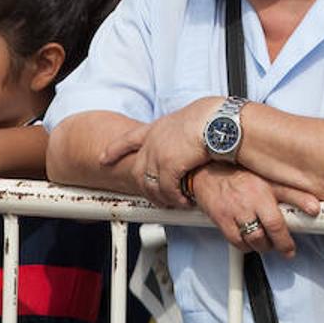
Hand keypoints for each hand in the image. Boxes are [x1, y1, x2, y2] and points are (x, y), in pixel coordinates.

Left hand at [100, 99, 215, 208]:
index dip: (114, 150)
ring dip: (163, 198)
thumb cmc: (212, 119)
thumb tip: (188, 143)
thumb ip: (180, 134)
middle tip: (158, 199)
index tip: (104, 158)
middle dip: (146, 189)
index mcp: (157, 127)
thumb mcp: (188, 121)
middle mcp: (153, 141)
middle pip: (138, 171)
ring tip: (175, 203)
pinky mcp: (168, 166)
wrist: (219, 120)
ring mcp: (158, 154)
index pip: (128, 139)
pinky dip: (176, 200)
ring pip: (151, 185)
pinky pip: (167, 190)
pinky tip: (184, 202)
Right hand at [192, 164, 318, 257]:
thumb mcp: (270, 179)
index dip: (286, 240)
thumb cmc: (241, 174)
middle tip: (284, 248)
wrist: (208, 171)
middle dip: (277, 245)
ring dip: (261, 246)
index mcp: (263, 190)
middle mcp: (248, 202)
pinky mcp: (221, 220)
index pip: (278, 221)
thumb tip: (314, 207)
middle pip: (266, 233)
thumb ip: (293, 194)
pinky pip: (236, 242)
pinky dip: (245, 245)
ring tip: (266, 242)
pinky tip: (249, 240)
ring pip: (252, 240)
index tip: (291, 248)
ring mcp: (234, 212)